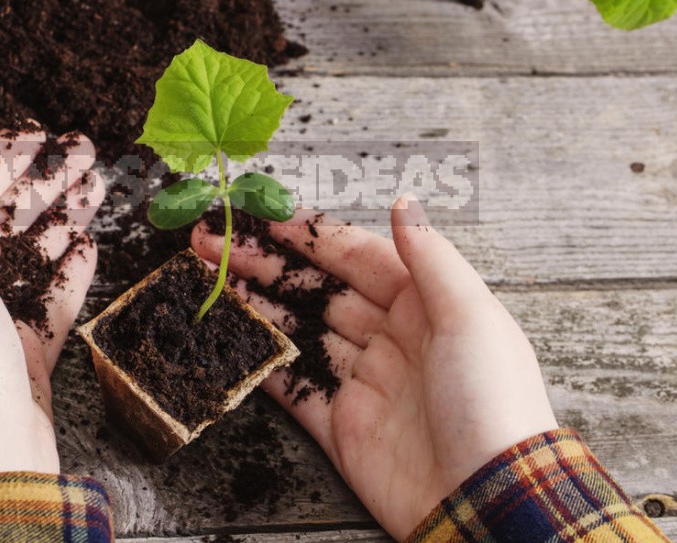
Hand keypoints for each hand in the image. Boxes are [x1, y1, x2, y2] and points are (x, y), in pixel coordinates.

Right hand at [192, 193, 556, 539]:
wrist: (488, 502)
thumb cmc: (492, 403)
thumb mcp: (472, 318)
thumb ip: (431, 257)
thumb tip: (405, 201)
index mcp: (424, 304)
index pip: (355, 255)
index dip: (307, 234)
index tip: (263, 215)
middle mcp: (390, 336)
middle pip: (316, 288)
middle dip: (266, 263)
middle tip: (215, 242)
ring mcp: (362, 380)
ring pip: (297, 330)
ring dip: (255, 302)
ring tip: (209, 276)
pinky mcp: (340, 424)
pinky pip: (291, 385)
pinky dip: (261, 360)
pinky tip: (230, 334)